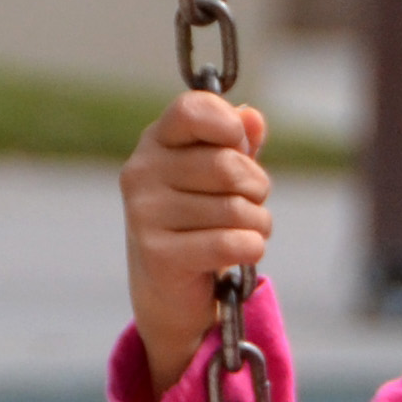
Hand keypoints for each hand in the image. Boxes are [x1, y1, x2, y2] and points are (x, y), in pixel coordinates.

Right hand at [120, 91, 272, 401]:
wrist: (169, 291)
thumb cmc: (199, 222)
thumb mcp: (219, 178)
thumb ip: (237, 144)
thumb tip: (252, 117)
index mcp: (156, 141)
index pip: (194, 110)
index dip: (230, 127)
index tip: (241, 148)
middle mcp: (142, 171)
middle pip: (229, 166)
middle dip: (257, 188)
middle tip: (252, 203)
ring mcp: (145, 213)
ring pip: (237, 209)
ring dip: (258, 224)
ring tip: (245, 231)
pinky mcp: (158, 254)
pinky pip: (231, 243)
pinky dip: (252, 248)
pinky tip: (243, 253)